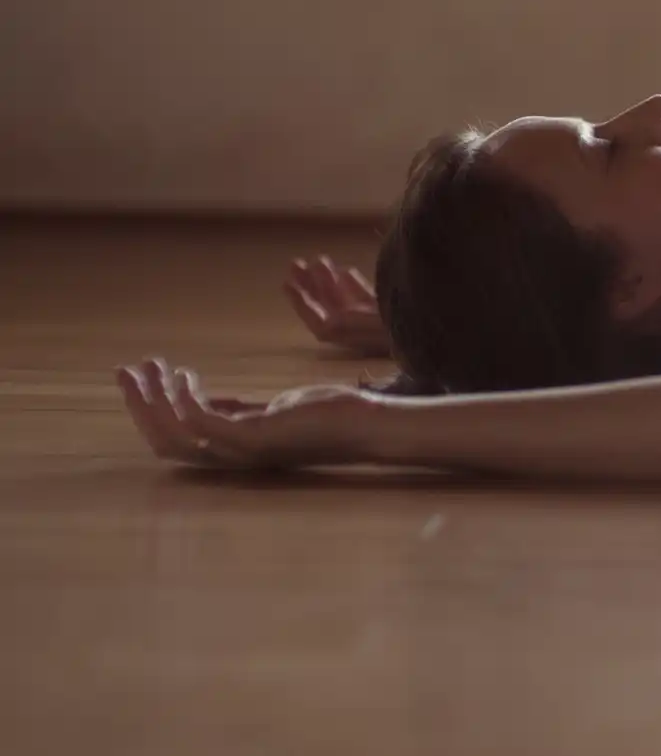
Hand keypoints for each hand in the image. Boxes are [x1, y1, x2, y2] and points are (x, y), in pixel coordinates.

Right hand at [116, 358, 366, 469]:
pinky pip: (203, 422)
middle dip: (140, 406)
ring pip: (175, 435)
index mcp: (234, 452)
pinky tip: (183, 372)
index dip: (150, 412)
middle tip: (126, 372)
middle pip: (165, 442)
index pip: (177, 440)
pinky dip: (185, 398)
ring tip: (147, 366)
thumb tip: (208, 402)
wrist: (368, 424)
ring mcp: (243, 452)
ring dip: (153, 401)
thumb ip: (239, 411)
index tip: (138, 380)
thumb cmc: (328, 417)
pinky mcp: (256, 438)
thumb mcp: (273, 411)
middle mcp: (233, 459)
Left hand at [284, 256, 389, 356]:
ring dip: (330, 281)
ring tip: (321, 259)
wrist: (446, 333)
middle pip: (329, 309)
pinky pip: (368, 299)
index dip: (301, 303)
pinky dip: (355, 285)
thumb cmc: (395, 330)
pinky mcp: (395, 311)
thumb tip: (318, 318)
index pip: (319, 321)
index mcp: (350, 337)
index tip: (286, 283)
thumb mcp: (356, 330)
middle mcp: (359, 331)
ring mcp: (377, 321)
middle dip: (311, 287)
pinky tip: (347, 270)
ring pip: (346, 301)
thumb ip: (336, 324)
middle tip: (295, 263)